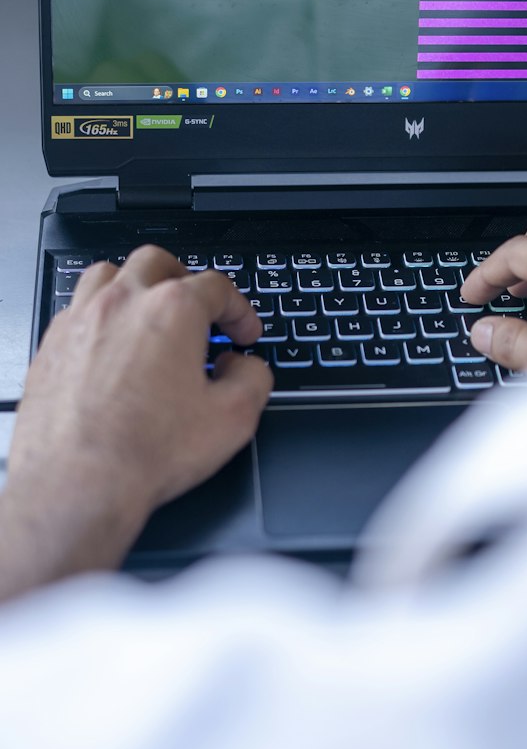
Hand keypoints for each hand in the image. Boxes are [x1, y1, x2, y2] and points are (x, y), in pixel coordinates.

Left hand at [0, 248, 271, 599]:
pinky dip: (100, 317)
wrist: (77, 485)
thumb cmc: (146, 453)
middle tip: (199, 309)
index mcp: (172, 311)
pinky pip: (77, 309)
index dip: (239, 310)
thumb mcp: (234, 419)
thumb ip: (254, 379)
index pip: (216, 288)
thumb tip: (246, 366)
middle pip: (158, 263)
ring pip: (109, 274)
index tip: (243, 333)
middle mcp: (122, 303)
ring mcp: (80, 321)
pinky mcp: (51, 346)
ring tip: (149, 312)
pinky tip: (111, 345)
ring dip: (136, 287)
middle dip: (185, 280)